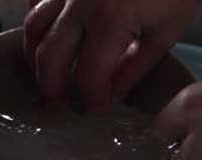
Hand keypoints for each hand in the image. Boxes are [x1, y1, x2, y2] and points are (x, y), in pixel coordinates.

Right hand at [24, 0, 198, 109]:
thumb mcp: (166, 30)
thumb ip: (137, 65)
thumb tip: (114, 91)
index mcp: (111, 20)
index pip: (90, 75)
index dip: (91, 98)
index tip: (95, 107)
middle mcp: (81, 3)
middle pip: (51, 57)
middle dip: (52, 87)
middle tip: (59, 102)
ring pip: (34, 27)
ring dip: (36, 58)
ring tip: (45, 75)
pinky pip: (37, 0)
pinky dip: (36, 21)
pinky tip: (44, 35)